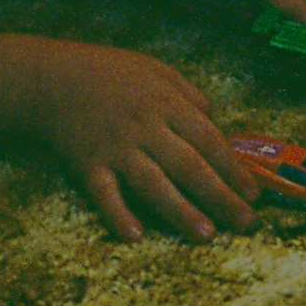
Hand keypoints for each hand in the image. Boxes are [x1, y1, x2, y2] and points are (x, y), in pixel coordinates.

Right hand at [0, 33, 259, 243]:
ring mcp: (115, 147)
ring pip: (153, 183)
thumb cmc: (108, 71)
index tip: (253, 193)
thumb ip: (189, 94)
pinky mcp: (88, 164)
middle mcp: (144, 127)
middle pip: (188, 166)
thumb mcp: (156, 69)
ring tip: (205, 235)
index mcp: (165, 102)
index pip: (208, 140)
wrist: (52, 77)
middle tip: (245, 223)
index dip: (233, 169)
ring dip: (181, 211)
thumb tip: (215, 122)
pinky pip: (105, 194)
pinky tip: (136, 236)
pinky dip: (119, 214)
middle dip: (220, 197)